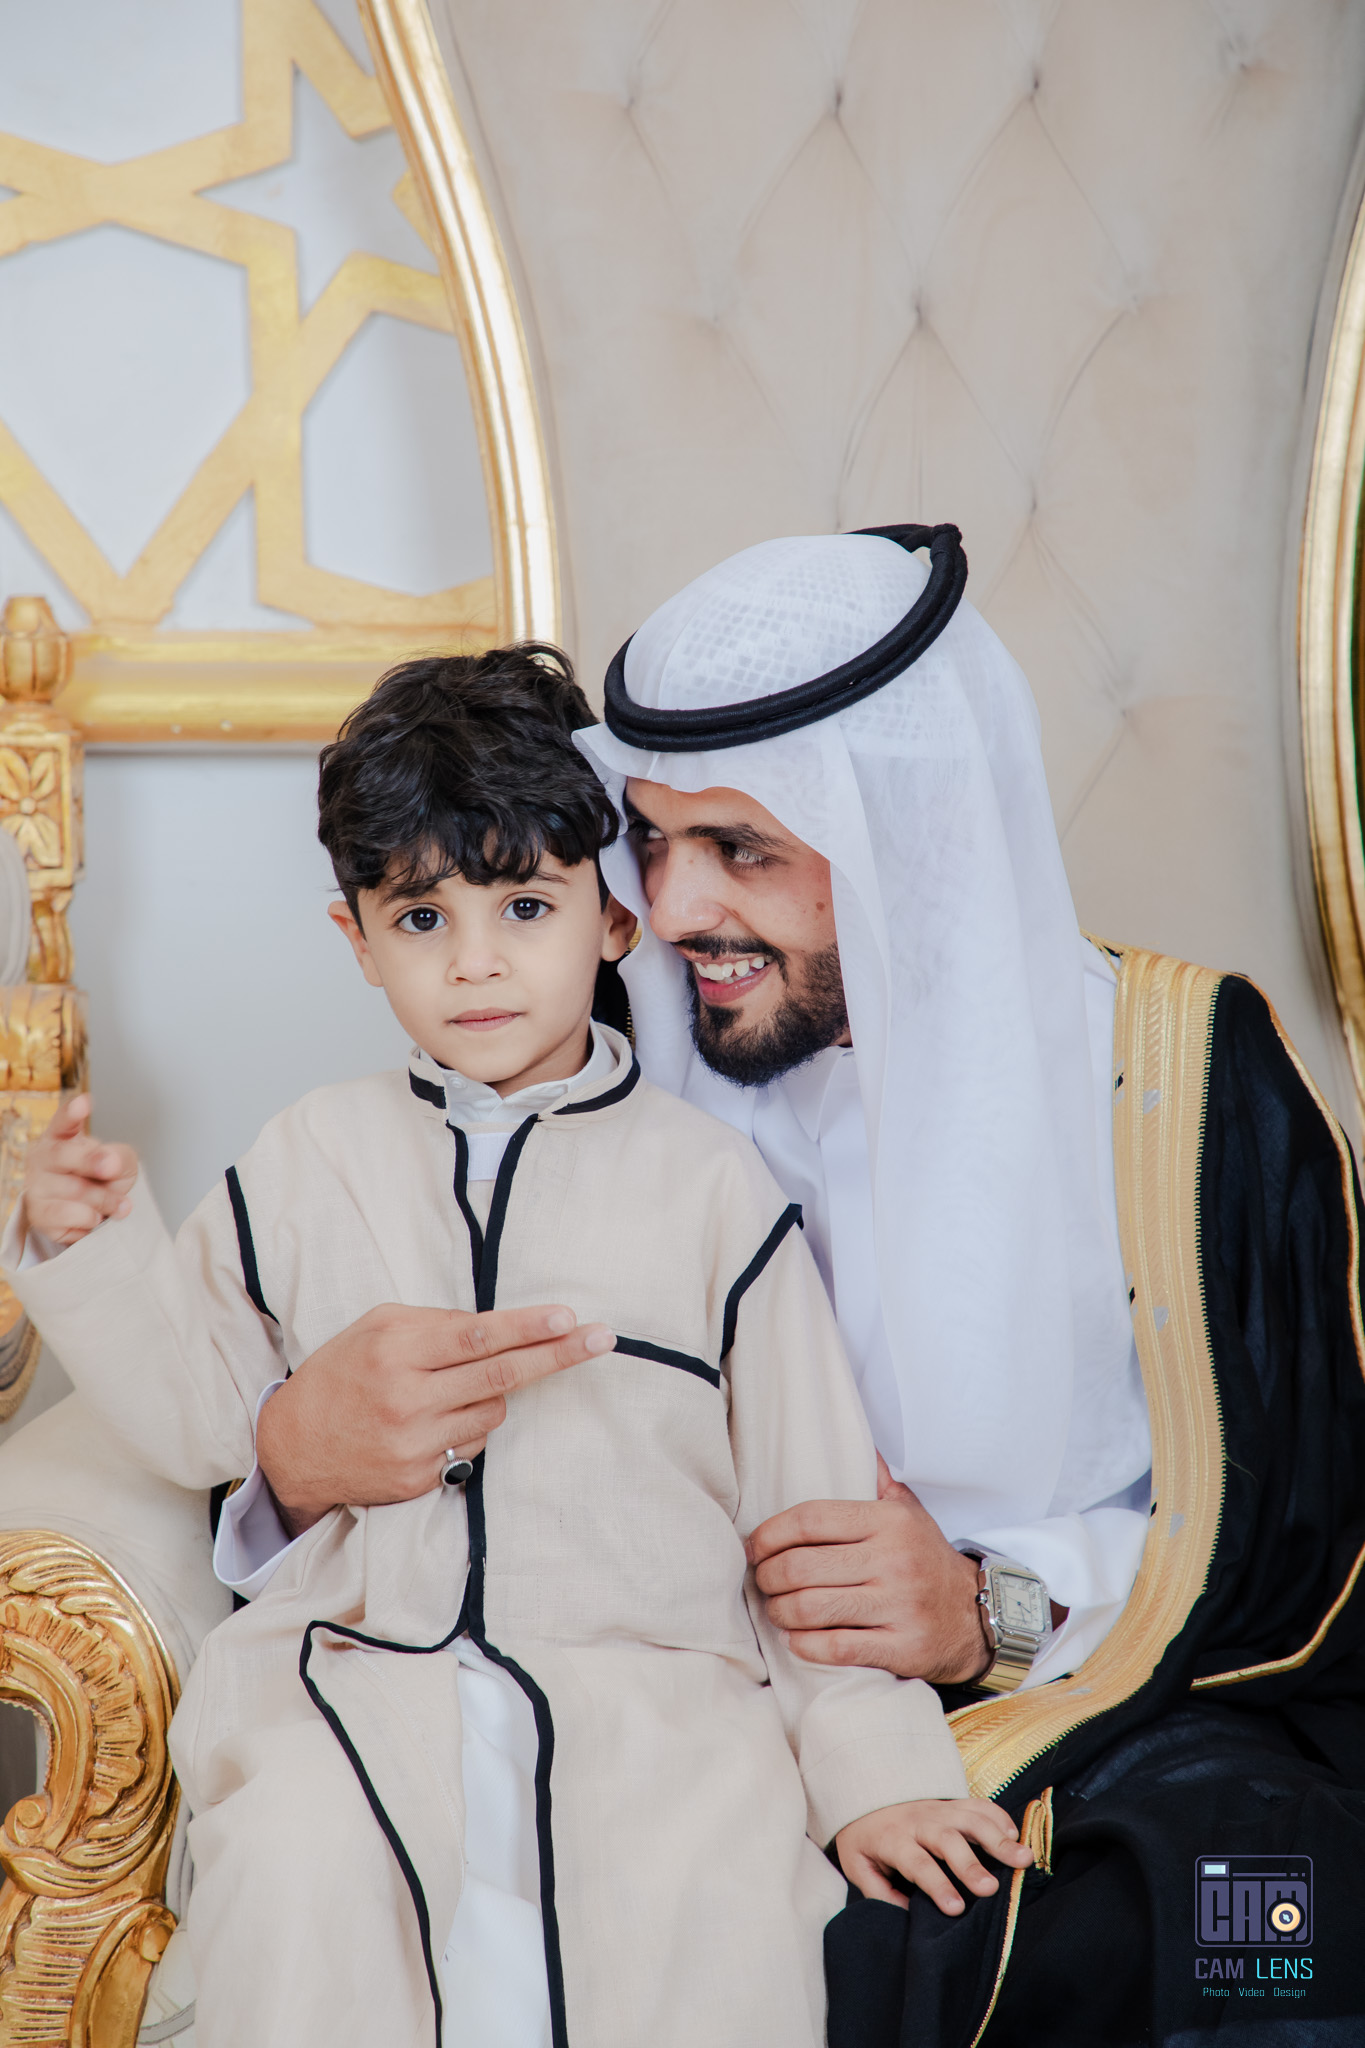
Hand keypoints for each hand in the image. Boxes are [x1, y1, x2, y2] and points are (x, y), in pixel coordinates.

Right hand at [23, 1093, 138, 1246]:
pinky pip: (69, 1216)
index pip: (63, 1121)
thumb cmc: (103, 1180)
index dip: (72, 1112)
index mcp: (62, 1136)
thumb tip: (109, 1162)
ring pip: (73, 1190)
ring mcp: (36, 1186)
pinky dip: (90, 1218)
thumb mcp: (122, 1162)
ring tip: (117, 1203)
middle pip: (62, 1154)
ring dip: (105, 1200)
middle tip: (112, 1168)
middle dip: (91, 1161)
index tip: (84, 1102)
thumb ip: (119, 1156)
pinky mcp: (38, 1214)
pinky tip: (94, 1216)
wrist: (95, 1214)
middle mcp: (42, 1157)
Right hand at [256, 1301, 615, 1535]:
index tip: (567, 1318)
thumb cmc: (343, 1372)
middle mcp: (406, 1398)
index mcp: (394, 1350)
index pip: (475, 1336)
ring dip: (494, 1392)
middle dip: (558, 1355)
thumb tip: (501, 1327)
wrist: (292, 1447)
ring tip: (453, 1388)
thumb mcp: (378, 1329)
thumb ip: (437, 1324)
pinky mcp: (418, 1479)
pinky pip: (473, 1444)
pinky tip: (436, 1420)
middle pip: (500, 1375)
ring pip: (493, 1410)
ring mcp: (414, 1443)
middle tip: (604, 1338)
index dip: (526, 1327)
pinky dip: (470, 1425)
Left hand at [746, 1455, 989, 1682]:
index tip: (755, 1546)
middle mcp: (893, 1560)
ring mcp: (899, 1606)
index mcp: (888, 1521)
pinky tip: (797, 1639)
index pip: (810, 1519)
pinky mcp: (902, 1647)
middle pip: (802, 1567)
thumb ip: (875, 1479)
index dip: (770, 1533)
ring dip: (780, 1612)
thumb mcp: (908, 1511)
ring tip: (776, 1610)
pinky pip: (836, 1648)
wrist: (978, 1615)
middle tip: (762, 1581)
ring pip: (812, 1609)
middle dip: (768, 1577)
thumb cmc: (927, 1559)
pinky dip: (805, 1645)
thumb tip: (852, 1438)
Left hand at [835, 1797, 1032, 1914]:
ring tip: (1023, 1859)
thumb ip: (879, 1893)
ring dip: (997, 1838)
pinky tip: (1015, 1835)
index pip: (917, 1862)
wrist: (863, 1797)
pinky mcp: (951, 1803)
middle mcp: (918, 1821)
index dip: (937, 1885)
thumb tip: (909, 1917)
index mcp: (893, 1840)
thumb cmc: (864, 1841)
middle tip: (991, 1889)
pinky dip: (999, 1816)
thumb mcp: (857, 1867)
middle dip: (970, 1864)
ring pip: (969, 1818)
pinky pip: (978, 1804)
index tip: (956, 1909)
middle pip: (947, 1838)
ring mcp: (938, 1808)